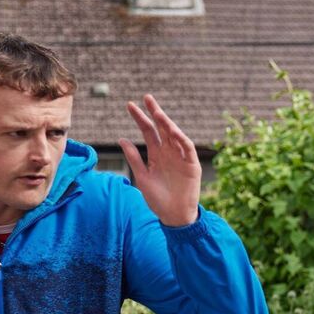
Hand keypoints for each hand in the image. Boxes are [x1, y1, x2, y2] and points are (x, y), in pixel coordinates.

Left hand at [120, 94, 200, 226]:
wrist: (173, 216)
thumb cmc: (158, 199)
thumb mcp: (142, 177)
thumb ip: (134, 158)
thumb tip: (121, 138)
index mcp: (156, 154)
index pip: (148, 131)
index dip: (140, 118)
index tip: (129, 105)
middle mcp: (168, 152)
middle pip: (161, 128)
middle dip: (154, 113)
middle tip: (147, 98)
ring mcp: (180, 157)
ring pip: (174, 135)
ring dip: (167, 123)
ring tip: (157, 113)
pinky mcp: (192, 165)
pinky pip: (187, 148)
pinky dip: (181, 139)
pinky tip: (172, 131)